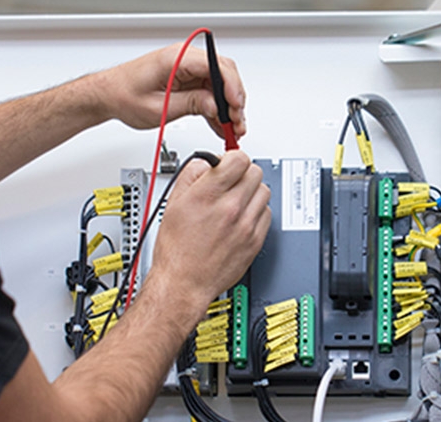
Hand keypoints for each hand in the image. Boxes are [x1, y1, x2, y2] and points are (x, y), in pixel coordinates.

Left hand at [98, 43, 246, 141]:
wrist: (108, 95)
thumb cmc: (123, 95)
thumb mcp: (160, 107)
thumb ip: (191, 104)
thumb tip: (216, 106)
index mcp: (177, 58)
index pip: (217, 66)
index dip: (232, 88)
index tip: (236, 107)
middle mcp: (184, 58)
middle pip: (224, 74)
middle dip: (234, 100)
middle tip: (237, 124)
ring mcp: (186, 68)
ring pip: (219, 85)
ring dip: (227, 107)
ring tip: (232, 130)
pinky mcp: (186, 79)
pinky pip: (208, 91)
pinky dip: (216, 108)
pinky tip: (220, 125)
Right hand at [146, 151, 270, 308]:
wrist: (184, 283)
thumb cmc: (177, 249)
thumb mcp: (173, 203)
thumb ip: (191, 174)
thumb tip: (207, 162)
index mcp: (209, 195)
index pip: (239, 158)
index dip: (232, 157)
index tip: (227, 164)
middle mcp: (231, 208)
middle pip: (255, 172)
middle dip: (242, 173)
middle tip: (231, 181)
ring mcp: (246, 226)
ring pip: (264, 191)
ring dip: (251, 191)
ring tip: (236, 201)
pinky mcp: (255, 241)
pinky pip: (267, 214)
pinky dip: (256, 211)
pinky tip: (241, 217)